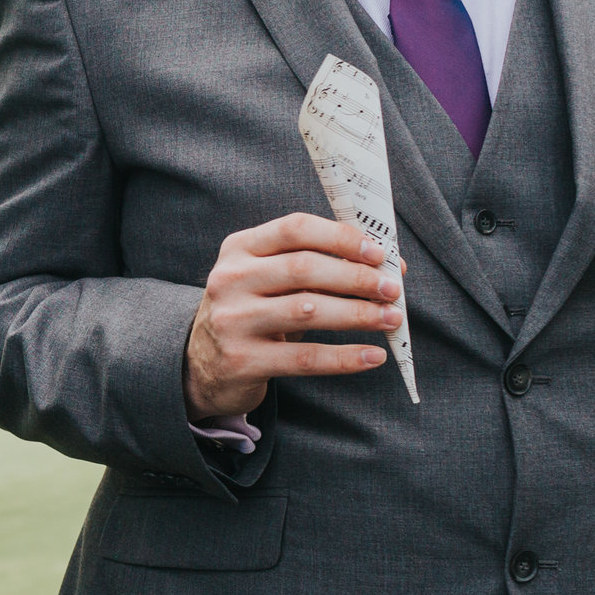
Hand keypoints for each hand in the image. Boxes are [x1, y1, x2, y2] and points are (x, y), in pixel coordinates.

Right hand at [184, 213, 402, 417]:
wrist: (202, 364)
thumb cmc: (253, 312)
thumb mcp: (268, 279)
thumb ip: (316, 266)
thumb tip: (388, 267)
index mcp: (239, 248)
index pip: (295, 229)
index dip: (341, 238)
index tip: (379, 252)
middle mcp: (230, 280)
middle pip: (304, 268)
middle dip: (357, 277)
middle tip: (393, 289)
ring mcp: (233, 321)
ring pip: (307, 311)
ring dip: (358, 314)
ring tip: (391, 319)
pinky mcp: (241, 361)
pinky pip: (304, 358)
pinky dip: (345, 357)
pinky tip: (372, 356)